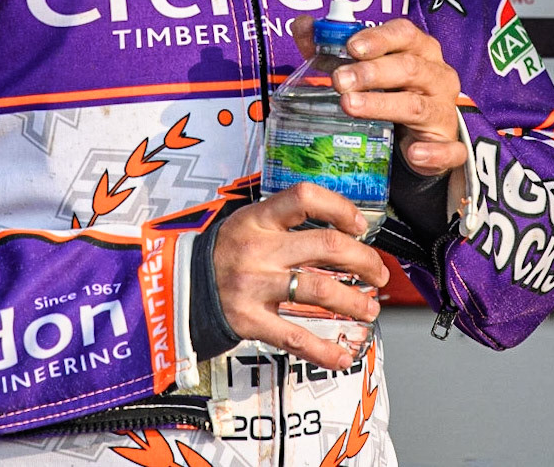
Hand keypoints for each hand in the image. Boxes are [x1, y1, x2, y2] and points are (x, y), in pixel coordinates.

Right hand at [211, 182, 389, 369]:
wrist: (176, 287)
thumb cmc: (220, 255)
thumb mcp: (246, 224)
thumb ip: (285, 224)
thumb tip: (339, 232)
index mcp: (258, 219)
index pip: (305, 198)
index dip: (340, 208)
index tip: (360, 225)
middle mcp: (258, 249)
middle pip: (325, 246)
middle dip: (363, 260)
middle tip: (377, 273)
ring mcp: (254, 285)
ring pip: (319, 289)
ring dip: (354, 301)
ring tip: (368, 309)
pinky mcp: (249, 319)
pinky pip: (294, 336)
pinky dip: (324, 349)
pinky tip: (342, 354)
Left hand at [292, 16, 466, 177]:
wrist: (417, 135)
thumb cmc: (389, 90)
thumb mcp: (362, 67)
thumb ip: (331, 47)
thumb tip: (302, 25)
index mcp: (420, 50)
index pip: (404, 34)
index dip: (378, 39)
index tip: (351, 46)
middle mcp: (437, 76)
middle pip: (408, 68)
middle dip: (371, 73)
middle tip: (339, 80)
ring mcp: (444, 110)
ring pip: (418, 106)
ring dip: (383, 106)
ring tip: (350, 106)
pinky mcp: (449, 145)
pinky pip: (449, 150)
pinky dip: (433, 152)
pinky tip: (414, 153)